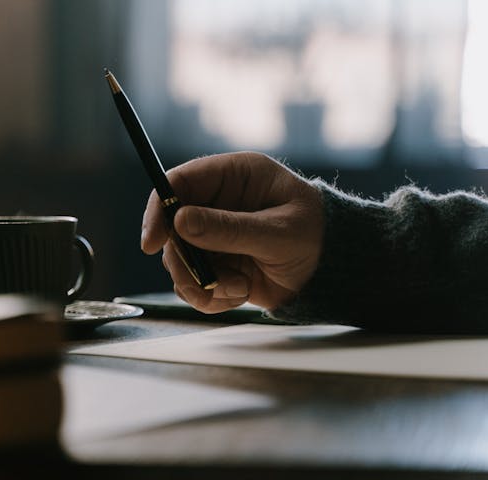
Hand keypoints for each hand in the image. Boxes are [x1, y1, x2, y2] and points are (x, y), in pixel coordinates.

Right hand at [141, 151, 323, 312]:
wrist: (335, 273)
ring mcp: (213, 235)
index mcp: (233, 176)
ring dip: (201, 282)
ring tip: (237, 288)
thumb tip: (180, 221)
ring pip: (178, 259)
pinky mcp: (216, 263)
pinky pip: (192, 282)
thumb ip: (229, 228)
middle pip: (170, 227)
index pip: (179, 182)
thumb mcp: (277, 233)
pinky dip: (210, 296)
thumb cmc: (318, 237)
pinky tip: (239, 294)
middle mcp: (217, 202)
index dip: (159, 210)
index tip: (153, 243)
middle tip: (204, 282)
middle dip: (183, 260)